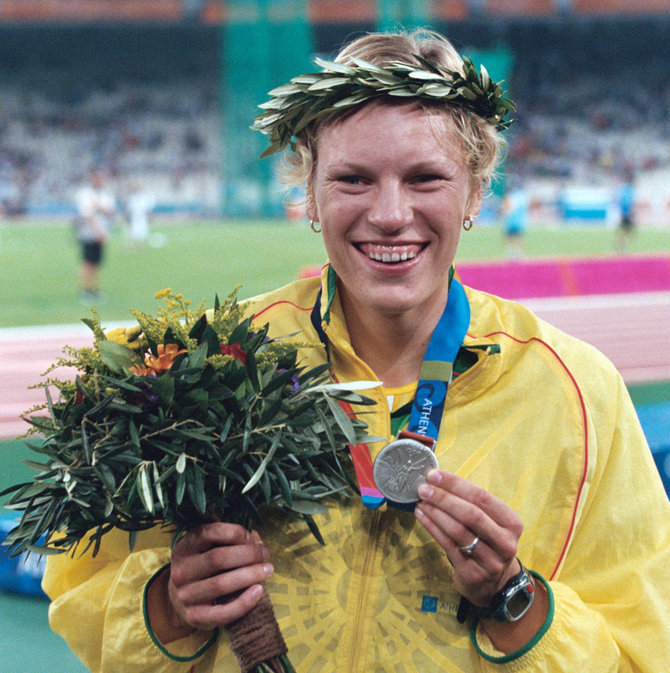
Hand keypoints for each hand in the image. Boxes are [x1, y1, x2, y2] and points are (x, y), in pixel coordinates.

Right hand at [149, 523, 273, 641]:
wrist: (182, 602)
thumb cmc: (205, 568)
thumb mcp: (209, 549)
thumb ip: (230, 541)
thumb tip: (257, 542)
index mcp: (184, 547)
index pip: (208, 533)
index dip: (234, 533)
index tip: (252, 538)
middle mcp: (180, 571)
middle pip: (217, 558)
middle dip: (248, 554)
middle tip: (266, 554)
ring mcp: (185, 595)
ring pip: (220, 584)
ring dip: (250, 575)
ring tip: (268, 570)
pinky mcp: (194, 617)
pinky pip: (222, 613)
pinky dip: (244, 602)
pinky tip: (258, 591)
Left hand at [415, 469, 522, 607]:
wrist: (494, 584)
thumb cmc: (486, 542)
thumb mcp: (489, 523)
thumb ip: (470, 503)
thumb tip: (437, 480)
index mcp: (511, 523)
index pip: (481, 496)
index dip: (455, 484)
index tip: (434, 475)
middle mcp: (505, 542)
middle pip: (471, 514)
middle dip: (443, 498)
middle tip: (423, 488)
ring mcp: (490, 561)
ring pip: (458, 531)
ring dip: (435, 513)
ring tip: (420, 501)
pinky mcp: (473, 574)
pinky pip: (448, 545)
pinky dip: (432, 528)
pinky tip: (421, 516)